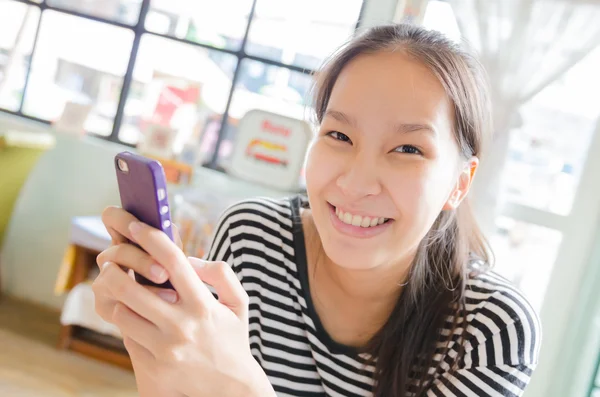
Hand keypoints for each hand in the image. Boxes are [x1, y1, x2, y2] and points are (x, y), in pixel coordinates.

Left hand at [93, 207, 273, 396]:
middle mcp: (181, 326)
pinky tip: (138, 322)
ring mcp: (164, 350)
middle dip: (115, 268)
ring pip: (121, 313)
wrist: (231, 391)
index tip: (135, 226)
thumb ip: (221, 274)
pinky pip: (127, 339)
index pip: (172, 261)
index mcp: (203, 305)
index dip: (150, 237)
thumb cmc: (233, 341)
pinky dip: (129, 326)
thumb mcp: (239, 304)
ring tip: (126, 295)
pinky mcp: (151, 370)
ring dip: (121, 300)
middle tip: (113, 262)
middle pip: (131, 287)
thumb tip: (191, 260)